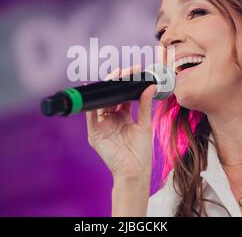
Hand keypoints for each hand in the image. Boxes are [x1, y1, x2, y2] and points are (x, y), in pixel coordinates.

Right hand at [86, 66, 156, 181]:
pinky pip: (91, 117)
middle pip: (110, 97)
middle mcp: (111, 119)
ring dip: (106, 90)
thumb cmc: (141, 152)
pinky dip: (90, 106)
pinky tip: (94, 93)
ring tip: (114, 77)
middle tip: (124, 71)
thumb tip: (151, 86)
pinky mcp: (94, 134)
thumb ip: (145, 105)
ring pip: (101, 104)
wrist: (135, 171)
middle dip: (116, 83)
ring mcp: (102, 126)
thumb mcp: (145, 124)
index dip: (126, 84)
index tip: (134, 71)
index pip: (122, 96)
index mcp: (123, 117)